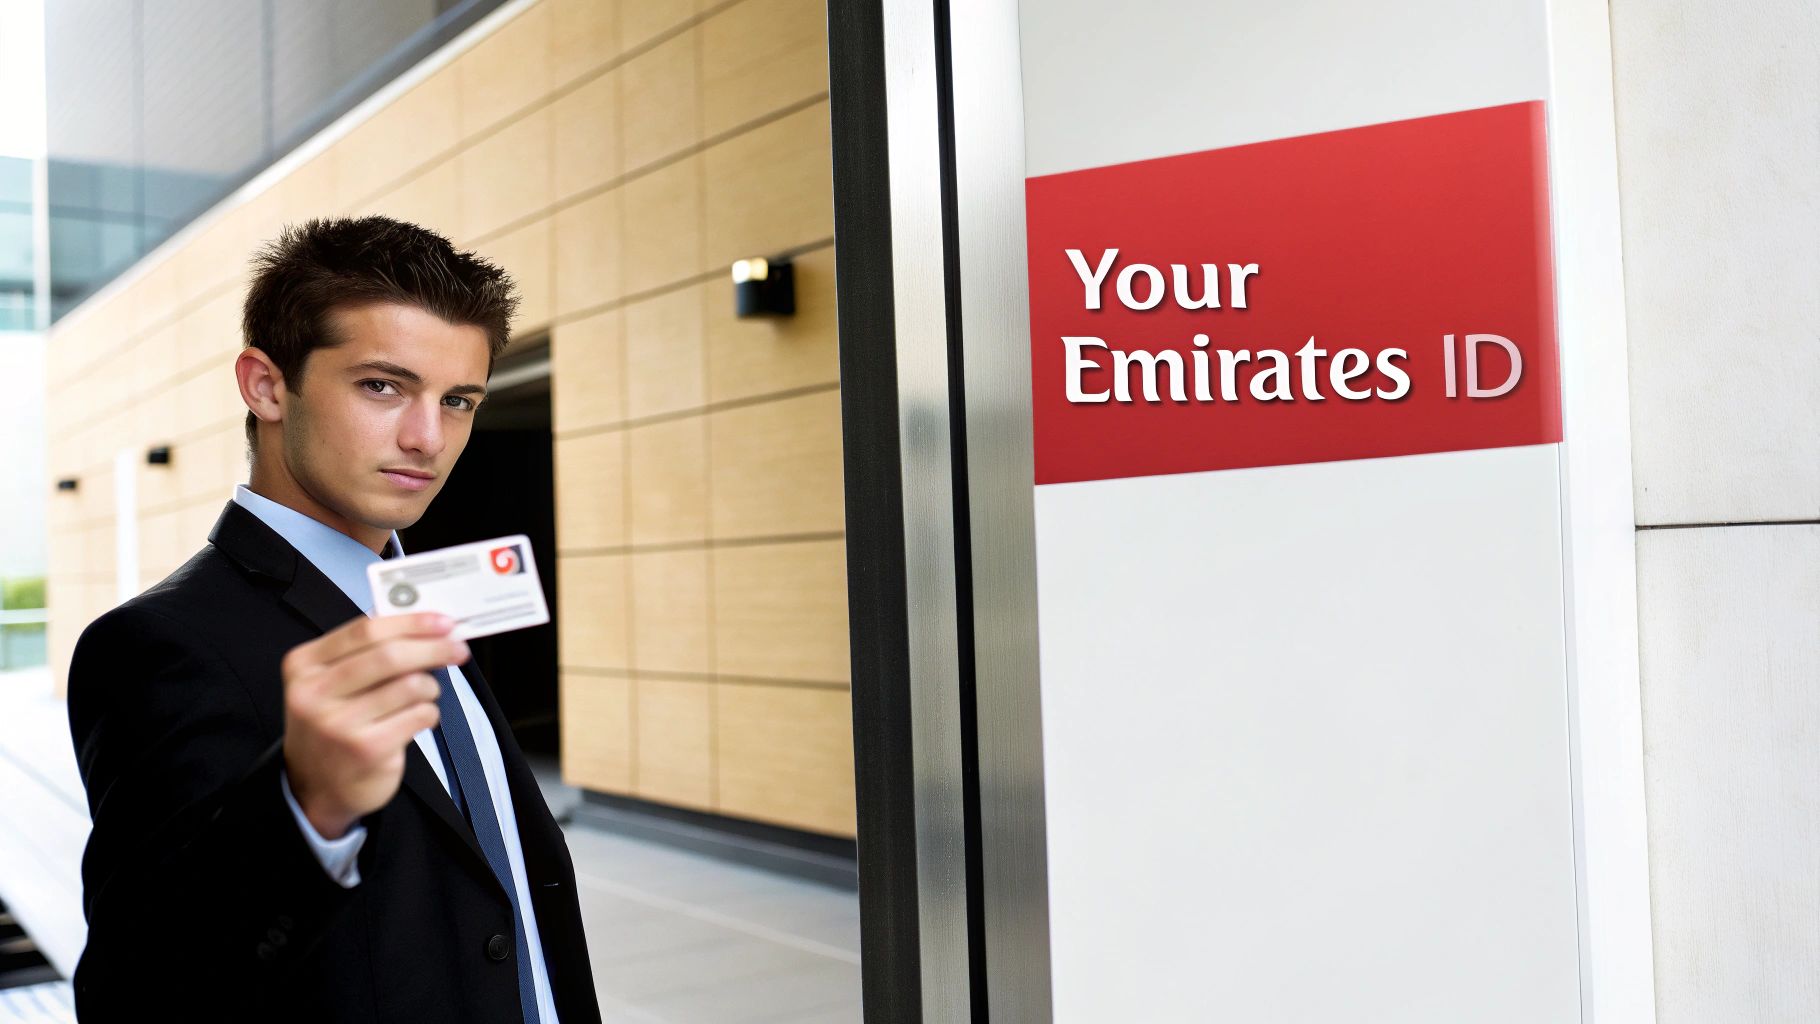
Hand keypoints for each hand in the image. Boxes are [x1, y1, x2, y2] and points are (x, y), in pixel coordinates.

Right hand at [280, 612, 467, 838]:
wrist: (314, 788)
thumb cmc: (333, 724)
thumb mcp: (331, 683)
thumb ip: (367, 652)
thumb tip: (426, 626)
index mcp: (304, 665)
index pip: (365, 630)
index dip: (411, 622)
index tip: (443, 621)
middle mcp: (314, 693)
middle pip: (390, 655)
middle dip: (433, 648)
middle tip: (458, 649)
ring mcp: (339, 723)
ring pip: (410, 685)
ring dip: (430, 687)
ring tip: (425, 694)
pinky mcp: (367, 749)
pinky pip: (419, 715)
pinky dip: (429, 713)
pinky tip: (419, 719)